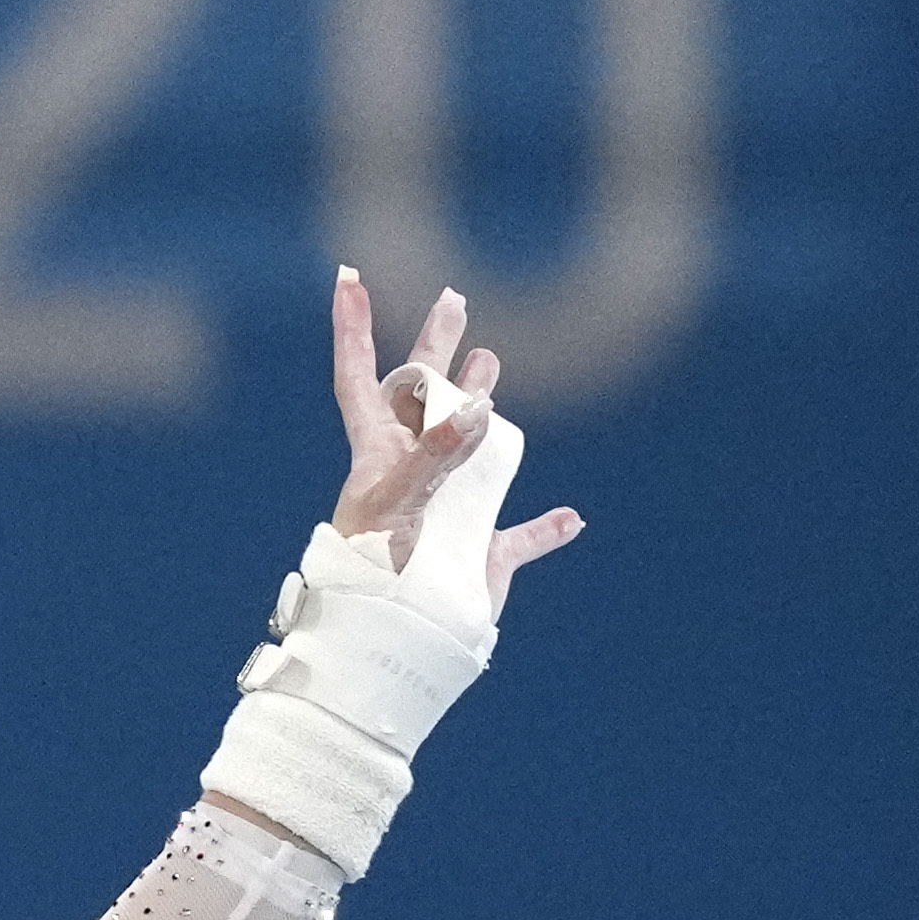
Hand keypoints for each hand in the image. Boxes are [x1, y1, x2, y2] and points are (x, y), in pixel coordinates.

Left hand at [324, 272, 580, 606]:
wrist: (383, 641)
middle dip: (436, 348)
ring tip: (491, 365)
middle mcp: (412, 472)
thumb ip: (435, 455)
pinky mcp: (478, 556)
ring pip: (472, 448)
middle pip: (424, 396)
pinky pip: (521, 538)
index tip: (348, 279)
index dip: (355, 331)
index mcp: (377, 455)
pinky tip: (570, 520)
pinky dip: (547, 530)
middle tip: (455, 299)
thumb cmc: (370, 571)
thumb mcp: (397, 503)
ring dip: (483, 410)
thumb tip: (479, 408)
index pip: (362, 379)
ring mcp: (447, 510)